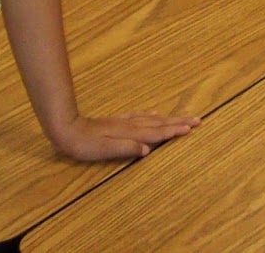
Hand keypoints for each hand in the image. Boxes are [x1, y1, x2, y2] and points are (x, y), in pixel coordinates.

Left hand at [47, 110, 200, 161]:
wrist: (67, 129)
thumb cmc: (84, 145)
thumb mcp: (103, 150)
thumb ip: (126, 148)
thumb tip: (147, 150)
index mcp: (130, 134)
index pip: (157, 132)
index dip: (174, 131)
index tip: (192, 127)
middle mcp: (131, 125)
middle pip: (159, 123)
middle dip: (178, 122)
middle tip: (197, 119)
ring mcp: (125, 122)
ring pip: (152, 119)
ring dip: (169, 119)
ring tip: (182, 117)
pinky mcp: (118, 121)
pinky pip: (140, 117)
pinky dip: (151, 116)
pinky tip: (154, 114)